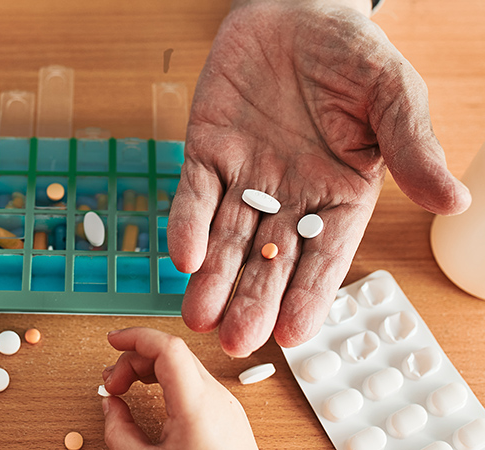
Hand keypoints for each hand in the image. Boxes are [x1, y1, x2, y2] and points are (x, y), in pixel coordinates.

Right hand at [102, 328, 256, 449]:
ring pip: (183, 366)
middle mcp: (217, 397)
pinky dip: (167, 383)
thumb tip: (111, 406)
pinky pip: (194, 384)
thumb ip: (120, 430)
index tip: (112, 340)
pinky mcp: (229, 416)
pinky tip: (151, 399)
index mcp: (197, 405)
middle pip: (172, 353)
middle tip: (112, 383)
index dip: (136, 336)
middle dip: (135, 359)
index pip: (167, 347)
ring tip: (125, 388)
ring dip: (150, 370)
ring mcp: (226, 405)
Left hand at [168, 0, 470, 356]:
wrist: (297, 10)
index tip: (292, 334)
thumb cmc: (352, 54)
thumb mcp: (392, 95)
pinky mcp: (207, 151)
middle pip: (269, 258)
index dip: (308, 294)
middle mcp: (289, 196)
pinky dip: (188, 224)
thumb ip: (412, 147)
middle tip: (237, 341)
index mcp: (339, 195)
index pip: (324, 255)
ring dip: (213, 278)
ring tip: (200, 317)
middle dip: (252, 298)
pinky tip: (184, 256)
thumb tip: (451, 201)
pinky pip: (195, 194)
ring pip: (227, 237)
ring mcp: (245, 176)